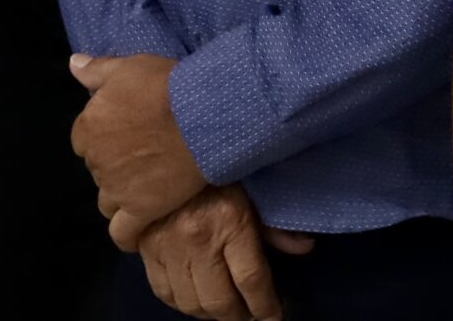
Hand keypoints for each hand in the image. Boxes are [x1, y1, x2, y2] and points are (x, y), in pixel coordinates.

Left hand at [70, 52, 209, 247]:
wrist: (202, 114)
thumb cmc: (166, 86)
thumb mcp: (130, 67)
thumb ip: (97, 70)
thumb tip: (72, 65)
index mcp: (88, 126)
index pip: (85, 138)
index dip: (106, 134)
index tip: (128, 130)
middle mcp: (96, 161)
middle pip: (98, 168)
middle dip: (115, 162)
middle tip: (144, 153)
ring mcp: (117, 189)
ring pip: (107, 201)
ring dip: (120, 195)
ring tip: (144, 186)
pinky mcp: (141, 211)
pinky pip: (123, 233)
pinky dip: (127, 236)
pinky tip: (136, 233)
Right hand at [132, 185, 312, 320]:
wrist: (165, 149)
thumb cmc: (217, 169)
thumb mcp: (252, 188)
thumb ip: (274, 224)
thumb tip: (304, 247)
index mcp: (228, 222)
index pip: (252, 281)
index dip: (265, 307)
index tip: (274, 317)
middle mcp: (197, 241)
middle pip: (219, 302)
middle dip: (239, 316)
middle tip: (249, 315)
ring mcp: (168, 248)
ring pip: (190, 303)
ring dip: (210, 314)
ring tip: (225, 308)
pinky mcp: (147, 250)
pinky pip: (164, 292)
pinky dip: (182, 303)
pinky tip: (196, 298)